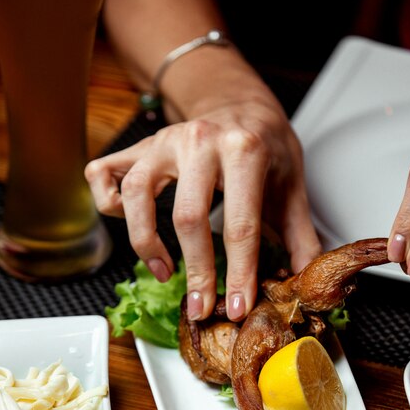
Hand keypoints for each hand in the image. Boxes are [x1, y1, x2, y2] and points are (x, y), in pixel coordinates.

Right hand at [85, 97, 320, 320]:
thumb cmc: (265, 145)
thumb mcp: (291, 186)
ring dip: (145, 243)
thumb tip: (305, 279)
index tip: (235, 307)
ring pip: (138, 195)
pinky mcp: (140, 146)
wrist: (239, 102)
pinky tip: (128, 223)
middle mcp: (199, 141)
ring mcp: (164, 142)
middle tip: (201, 307)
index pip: (241, 225)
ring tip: (164, 271)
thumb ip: (299, 235)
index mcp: (244, 151)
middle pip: (188, 218)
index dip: (239, 273)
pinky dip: (108, 201)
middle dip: (196, 272)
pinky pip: (104, 173)